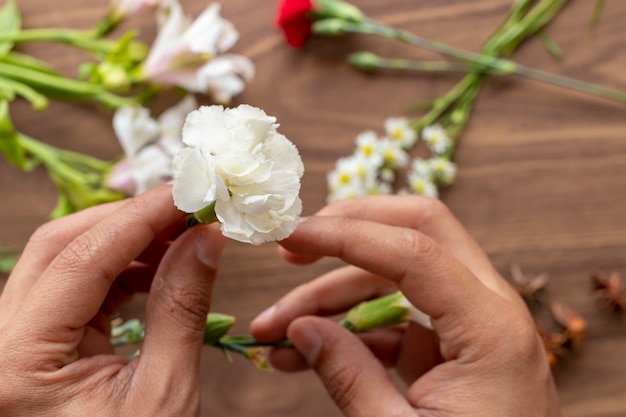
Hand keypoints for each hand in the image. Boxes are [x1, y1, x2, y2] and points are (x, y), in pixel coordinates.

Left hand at [0, 185, 225, 415]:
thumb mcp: (164, 392)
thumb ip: (181, 306)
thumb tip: (205, 238)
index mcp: (18, 364)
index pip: (80, 259)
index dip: (141, 217)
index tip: (189, 193)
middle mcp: (0, 345)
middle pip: (58, 246)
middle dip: (128, 220)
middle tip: (187, 210)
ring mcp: (12, 344)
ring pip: (63, 260)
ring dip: (125, 242)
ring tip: (181, 239)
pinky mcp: (35, 345)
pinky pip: (73, 288)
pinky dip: (118, 270)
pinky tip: (158, 268)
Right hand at [251, 195, 559, 416]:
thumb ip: (349, 378)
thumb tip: (302, 328)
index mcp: (492, 330)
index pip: (414, 250)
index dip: (345, 236)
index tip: (292, 236)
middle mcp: (491, 312)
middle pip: (421, 231)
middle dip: (351, 229)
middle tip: (293, 245)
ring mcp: (473, 325)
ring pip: (398, 276)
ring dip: (333, 295)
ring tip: (274, 328)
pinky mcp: (454, 346)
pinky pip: (396, 317)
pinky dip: (350, 328)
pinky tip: (305, 352)